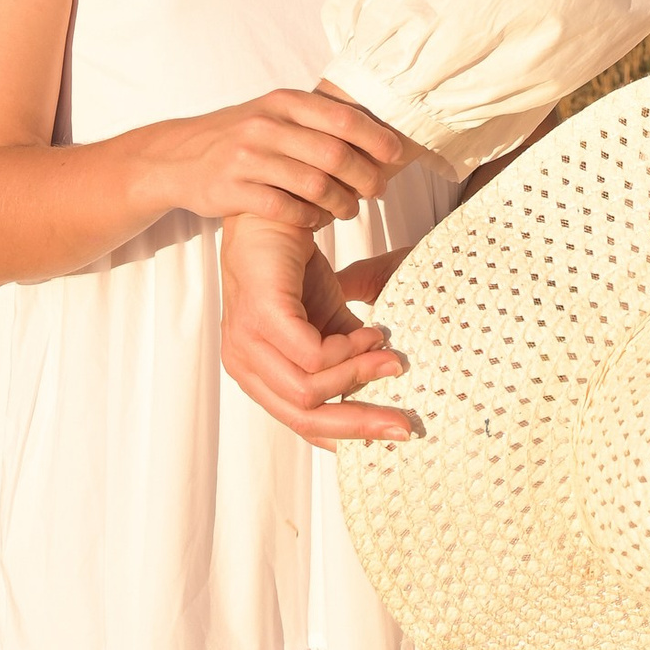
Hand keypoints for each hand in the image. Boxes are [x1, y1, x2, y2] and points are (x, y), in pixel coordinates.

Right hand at [157, 88, 412, 230]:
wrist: (176, 157)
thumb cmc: (238, 136)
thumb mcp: (271, 113)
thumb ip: (313, 117)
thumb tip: (373, 128)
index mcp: (282, 102)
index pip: (343, 118)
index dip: (376, 138)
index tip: (396, 155)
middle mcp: (265, 126)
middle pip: (334, 155)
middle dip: (365, 177)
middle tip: (378, 190)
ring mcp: (246, 159)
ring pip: (314, 185)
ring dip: (341, 203)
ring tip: (349, 210)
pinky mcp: (232, 190)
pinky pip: (285, 209)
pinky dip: (309, 219)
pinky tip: (317, 221)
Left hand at [221, 215, 416, 443]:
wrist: (280, 211)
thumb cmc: (299, 268)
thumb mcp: (330, 322)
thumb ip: (347, 357)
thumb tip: (385, 390)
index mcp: (257, 373)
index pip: (300, 422)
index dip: (346, 436)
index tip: (389, 438)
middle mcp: (244, 364)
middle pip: (304, 417)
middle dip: (361, 424)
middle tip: (404, 425)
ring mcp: (247, 342)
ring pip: (310, 391)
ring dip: (361, 376)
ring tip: (391, 357)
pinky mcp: (261, 317)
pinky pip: (314, 356)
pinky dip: (351, 350)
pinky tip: (373, 332)